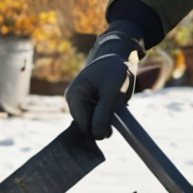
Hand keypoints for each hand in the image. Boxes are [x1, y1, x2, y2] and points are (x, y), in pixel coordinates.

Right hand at [64, 22, 144, 140]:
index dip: (101, 128)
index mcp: (75, 96)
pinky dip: (107, 113)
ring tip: (114, 101)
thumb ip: (103, 115)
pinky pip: (97, 116)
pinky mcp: (88, 102)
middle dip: (104, 121)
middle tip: (115, 106)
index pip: (85, 126)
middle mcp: (73, 100)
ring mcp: (80, 101)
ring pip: (94, 122)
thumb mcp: (112, 93)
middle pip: (88, 126)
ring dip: (107, 117)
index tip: (114, 120)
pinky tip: (112, 102)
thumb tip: (98, 137)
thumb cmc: (115, 70)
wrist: (119, 55)